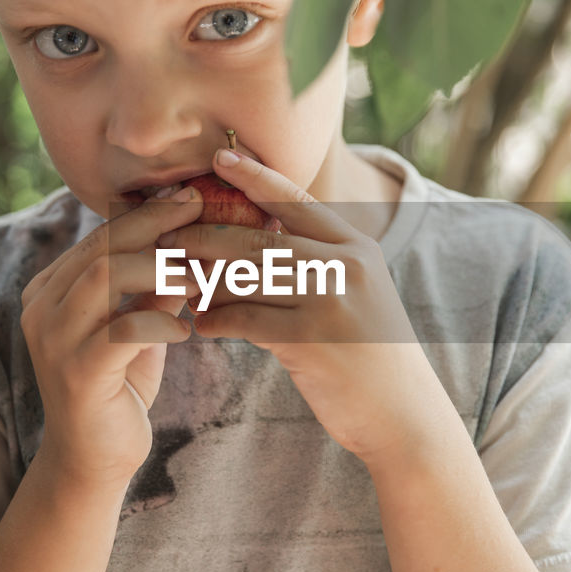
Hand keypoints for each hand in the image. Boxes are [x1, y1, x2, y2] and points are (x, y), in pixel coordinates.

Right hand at [20, 190, 203, 486]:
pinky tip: (186, 331)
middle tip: (200, 211)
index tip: (189, 197)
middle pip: (102, 248)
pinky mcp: (77, 373)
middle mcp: (43, 308)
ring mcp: (54, 340)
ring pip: (106, 277)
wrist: (94, 460)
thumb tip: (189, 238)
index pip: (99, 237)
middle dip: (155, 225)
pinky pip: (123, 329)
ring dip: (161, 268)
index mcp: (51, 289)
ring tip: (201, 275)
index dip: (146, 214)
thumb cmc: (118, 386)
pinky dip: (160, 322)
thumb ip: (151, 286)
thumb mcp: (136, 326)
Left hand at [161, 151, 425, 461]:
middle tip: (167, 239)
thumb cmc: (368, 353)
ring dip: (205, 283)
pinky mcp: (312, 339)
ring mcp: (330, 300)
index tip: (217, 158)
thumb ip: (314, 261)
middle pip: (258, 239)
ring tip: (180, 285)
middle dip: (206, 237)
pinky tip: (200, 325)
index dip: (254, 177)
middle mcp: (346, 265)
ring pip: (246, 278)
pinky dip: (216, 320)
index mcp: (357, 246)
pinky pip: (245, 318)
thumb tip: (246, 239)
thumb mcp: (354, 293)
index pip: (296, 199)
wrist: (403, 413)